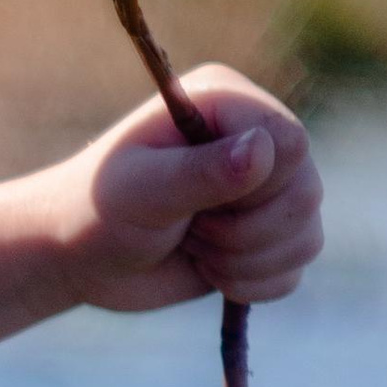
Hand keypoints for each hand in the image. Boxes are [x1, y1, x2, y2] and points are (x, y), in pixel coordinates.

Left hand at [45, 67, 322, 314]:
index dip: (256, 187)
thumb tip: (263, 149)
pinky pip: (294, 270)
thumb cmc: (95, 210)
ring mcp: (266, 189)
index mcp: (226, 102)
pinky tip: (208, 269)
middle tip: (189, 228)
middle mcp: (256, 137)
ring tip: (192, 245)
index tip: (199, 201)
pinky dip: (252, 284)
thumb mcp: (141, 190)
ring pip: (306, 237)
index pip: (292, 142)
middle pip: (306, 194)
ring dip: (244, 261)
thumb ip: (200, 171)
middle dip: (244, 233)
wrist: (80, 257)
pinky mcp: (266, 236)